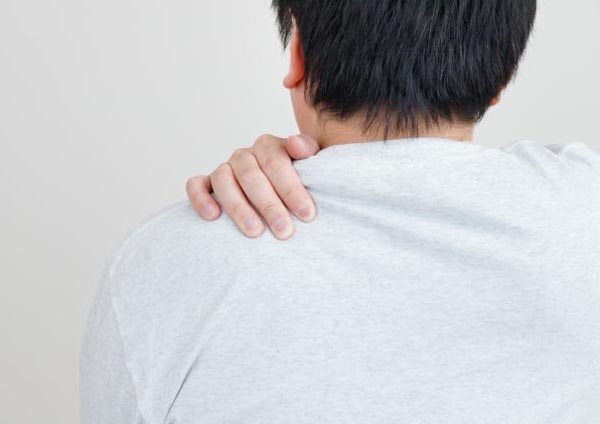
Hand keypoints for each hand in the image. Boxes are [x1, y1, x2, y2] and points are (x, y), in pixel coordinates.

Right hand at [186, 134, 319, 239]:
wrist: (279, 191)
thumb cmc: (297, 180)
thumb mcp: (310, 163)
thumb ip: (307, 150)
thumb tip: (295, 144)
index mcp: (268, 146)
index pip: (277, 163)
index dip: (292, 189)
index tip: (307, 214)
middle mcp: (244, 156)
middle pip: (251, 176)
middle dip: (269, 205)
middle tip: (284, 231)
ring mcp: (224, 169)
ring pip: (223, 181)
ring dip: (239, 207)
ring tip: (254, 232)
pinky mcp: (206, 184)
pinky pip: (196, 186)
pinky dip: (200, 198)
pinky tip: (213, 216)